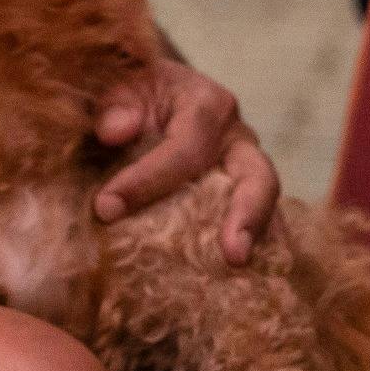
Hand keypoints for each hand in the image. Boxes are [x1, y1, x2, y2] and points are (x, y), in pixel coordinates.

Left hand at [88, 56, 278, 262]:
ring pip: (263, 205)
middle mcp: (236, 138)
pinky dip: (252, 248)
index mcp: (207, 104)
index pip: (185, 149)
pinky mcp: (240, 198)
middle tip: (232, 254)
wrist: (154, 94)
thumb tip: (114, 131)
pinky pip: (254, 224)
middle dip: (247, 215)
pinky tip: (238, 281)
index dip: (147, 180)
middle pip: (258, 177)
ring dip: (256, 239)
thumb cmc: (136, 94)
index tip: (106, 207)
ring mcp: (244, 171)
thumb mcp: (120, 88)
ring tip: (241, 270)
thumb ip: (115, 106)